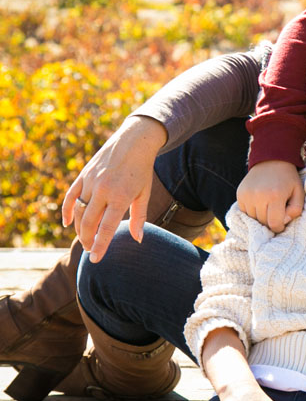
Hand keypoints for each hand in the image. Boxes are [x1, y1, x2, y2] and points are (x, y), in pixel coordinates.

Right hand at [62, 116, 166, 262]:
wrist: (134, 141)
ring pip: (78, 211)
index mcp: (121, 196)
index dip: (100, 245)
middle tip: (89, 250)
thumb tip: (138, 239)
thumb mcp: (144, 193)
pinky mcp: (83, 175)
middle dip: (87, 240)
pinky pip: (70, 197)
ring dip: (78, 228)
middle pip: (88, 222)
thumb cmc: (142, 170)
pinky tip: (67, 223)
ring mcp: (91, 182)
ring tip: (84, 239)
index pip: (107, 227)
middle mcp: (103, 190)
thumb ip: (140, 217)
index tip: (95, 260)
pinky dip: (66, 211)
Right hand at [237, 160, 302, 231]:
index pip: (274, 223)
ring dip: (261, 216)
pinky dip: (252, 211)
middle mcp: (259, 196)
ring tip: (268, 206)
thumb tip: (283, 222)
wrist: (271, 159)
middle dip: (271, 221)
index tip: (282, 223)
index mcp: (275, 196)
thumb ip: (295, 210)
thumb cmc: (287, 178)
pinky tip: (260, 203)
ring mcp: (247, 195)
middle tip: (276, 212)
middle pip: (263, 222)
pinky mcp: (240, 194)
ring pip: (253, 218)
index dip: (279, 227)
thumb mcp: (299, 192)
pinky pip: (244, 211)